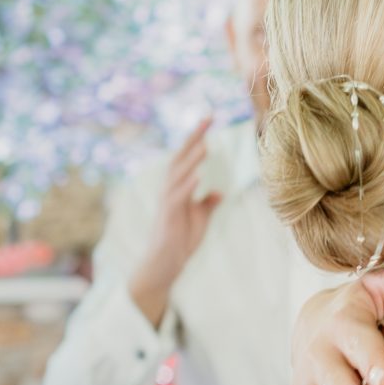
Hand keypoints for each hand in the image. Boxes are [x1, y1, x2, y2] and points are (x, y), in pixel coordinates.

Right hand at [129, 119, 222, 326]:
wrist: (164, 265)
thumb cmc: (179, 242)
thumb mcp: (199, 220)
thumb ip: (206, 204)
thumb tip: (219, 192)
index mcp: (177, 188)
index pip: (187, 157)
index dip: (197, 138)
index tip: (209, 118)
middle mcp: (169, 190)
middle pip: (180, 158)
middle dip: (194, 138)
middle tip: (208, 118)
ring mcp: (167, 203)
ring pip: (178, 175)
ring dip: (192, 160)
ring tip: (206, 145)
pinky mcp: (168, 218)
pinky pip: (177, 198)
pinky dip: (187, 186)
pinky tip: (198, 176)